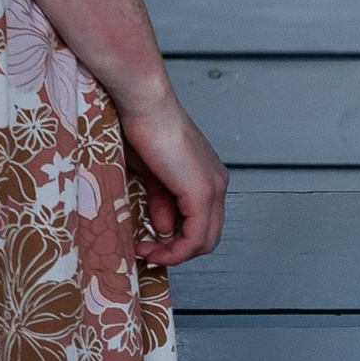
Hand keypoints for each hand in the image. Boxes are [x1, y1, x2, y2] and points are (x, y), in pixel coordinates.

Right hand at [108, 75, 226, 268]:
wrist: (144, 106)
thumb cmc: (142, 130)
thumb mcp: (152, 176)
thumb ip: (162, 202)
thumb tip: (165, 229)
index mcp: (207, 178)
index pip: (203, 223)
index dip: (176, 240)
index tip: (147, 242)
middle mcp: (217, 184)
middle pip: (208, 236)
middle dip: (176, 251)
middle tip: (146, 251)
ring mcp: (213, 188)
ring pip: (204, 241)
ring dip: (173, 254)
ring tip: (145, 251)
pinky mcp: (202, 192)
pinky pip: (196, 237)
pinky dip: (174, 250)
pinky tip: (151, 247)